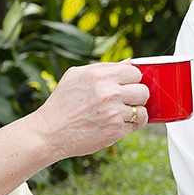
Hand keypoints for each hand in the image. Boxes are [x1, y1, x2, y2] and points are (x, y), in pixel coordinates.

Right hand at [33, 61, 149, 159]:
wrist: (50, 132)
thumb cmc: (61, 103)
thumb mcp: (76, 76)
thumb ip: (104, 67)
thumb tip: (129, 62)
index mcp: (100, 76)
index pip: (135, 72)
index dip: (132, 79)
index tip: (127, 85)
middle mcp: (109, 93)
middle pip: (143, 91)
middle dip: (137, 96)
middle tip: (125, 100)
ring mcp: (114, 113)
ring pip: (142, 111)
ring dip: (134, 113)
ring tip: (121, 114)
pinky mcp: (115, 131)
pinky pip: (134, 126)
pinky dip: (128, 126)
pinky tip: (115, 124)